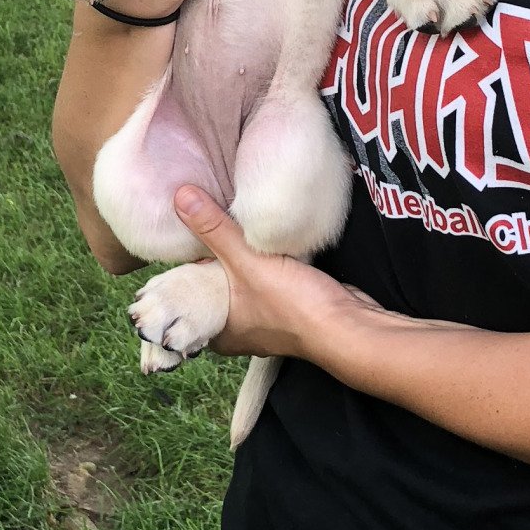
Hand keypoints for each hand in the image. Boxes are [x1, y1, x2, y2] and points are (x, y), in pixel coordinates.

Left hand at [172, 185, 377, 360]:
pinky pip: (269, 282)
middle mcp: (237, 331)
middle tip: (211, 220)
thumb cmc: (294, 305)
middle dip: (218, 256)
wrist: (348, 324)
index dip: (190, 261)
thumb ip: (215, 229)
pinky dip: (267, 265)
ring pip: (244, 282)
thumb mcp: (247, 261)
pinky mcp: (290, 309)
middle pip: (218, 284)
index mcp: (217, 331)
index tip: (189, 232)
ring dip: (244, 259)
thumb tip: (181, 198)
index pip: (191, 290)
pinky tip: (267, 243)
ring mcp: (266, 322)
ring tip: (236, 225)